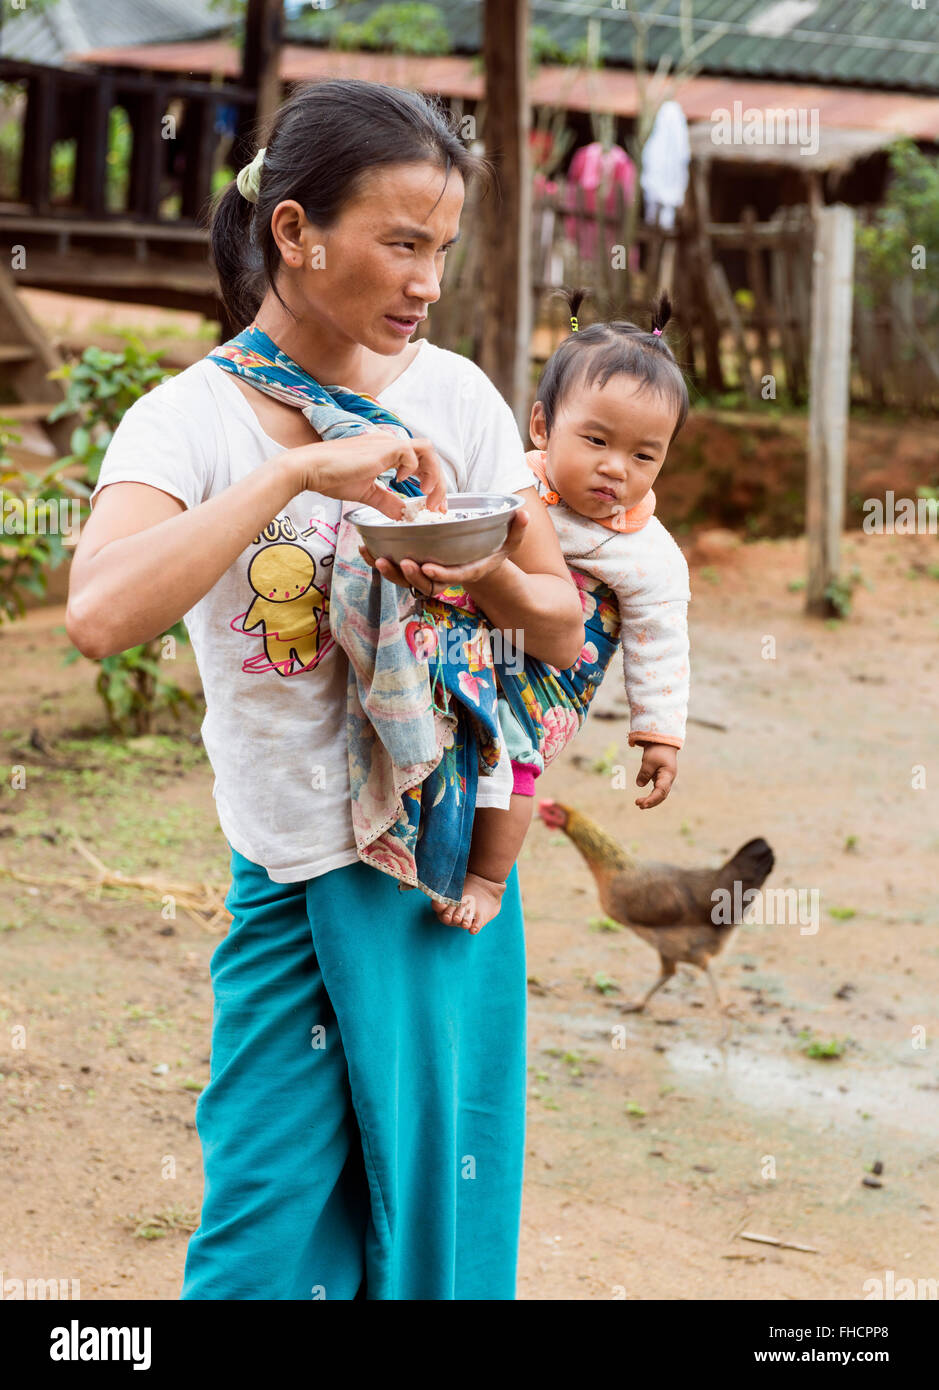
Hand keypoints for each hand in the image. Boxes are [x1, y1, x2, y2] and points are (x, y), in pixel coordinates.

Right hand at [280, 435, 446, 520]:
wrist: (310, 470)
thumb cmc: (331, 477)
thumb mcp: (365, 493)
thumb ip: (385, 501)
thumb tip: (401, 514)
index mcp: (386, 452)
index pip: (419, 461)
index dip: (431, 482)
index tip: (432, 506)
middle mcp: (390, 444)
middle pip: (429, 455)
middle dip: (439, 483)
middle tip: (437, 507)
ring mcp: (387, 443)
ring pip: (427, 450)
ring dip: (433, 474)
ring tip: (427, 496)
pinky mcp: (384, 448)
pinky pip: (411, 453)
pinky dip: (413, 469)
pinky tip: (401, 483)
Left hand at [358, 508, 529, 597]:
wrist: (477, 562)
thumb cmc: (491, 550)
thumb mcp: (508, 542)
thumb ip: (516, 531)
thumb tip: (523, 515)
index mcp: (467, 572)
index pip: (453, 577)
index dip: (439, 574)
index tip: (426, 567)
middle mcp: (445, 577)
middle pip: (425, 583)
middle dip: (409, 576)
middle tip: (400, 562)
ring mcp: (428, 575)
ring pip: (406, 581)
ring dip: (390, 572)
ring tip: (376, 558)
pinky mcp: (415, 570)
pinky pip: (396, 571)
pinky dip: (379, 562)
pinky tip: (366, 550)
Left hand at [635, 743, 677, 808]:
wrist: (663, 743)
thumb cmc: (657, 750)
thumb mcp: (649, 760)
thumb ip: (645, 773)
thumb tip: (639, 784)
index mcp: (668, 775)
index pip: (661, 791)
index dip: (652, 799)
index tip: (642, 804)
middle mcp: (669, 780)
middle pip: (662, 795)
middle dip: (651, 802)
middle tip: (638, 805)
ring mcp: (666, 780)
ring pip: (660, 794)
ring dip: (651, 801)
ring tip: (639, 804)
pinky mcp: (661, 779)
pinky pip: (658, 791)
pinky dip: (652, 796)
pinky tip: (644, 800)